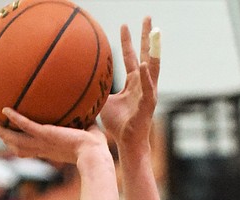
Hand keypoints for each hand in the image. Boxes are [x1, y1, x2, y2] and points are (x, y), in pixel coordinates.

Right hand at [0, 112, 108, 167]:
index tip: (15, 140)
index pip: (32, 149)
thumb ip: (85, 122)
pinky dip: (15, 118)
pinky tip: (5, 109)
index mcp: (51, 150)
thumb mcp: (88, 132)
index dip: (21, 145)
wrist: (94, 153)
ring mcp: (43, 142)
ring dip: (4, 133)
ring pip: (17, 140)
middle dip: (7, 140)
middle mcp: (44, 148)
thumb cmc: (96, 147)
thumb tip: (91, 108)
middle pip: (19, 147)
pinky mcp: (45, 134)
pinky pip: (26, 126)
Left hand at [100, 18, 159, 157]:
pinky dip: (147, 76)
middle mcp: (143, 83)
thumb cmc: (118, 125)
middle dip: (147, 36)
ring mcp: (148, 92)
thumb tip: (84, 84)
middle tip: (148, 17)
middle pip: (145, 54)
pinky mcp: (148, 104)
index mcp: (133, 82)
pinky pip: (147, 88)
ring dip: (154, 49)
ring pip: (153, 66)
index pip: (130, 57)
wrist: (127, 143)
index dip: (127, 41)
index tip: (123, 24)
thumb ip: (99, 91)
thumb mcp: (104, 102)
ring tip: (155, 33)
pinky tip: (145, 65)